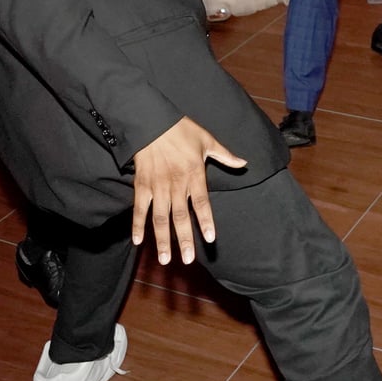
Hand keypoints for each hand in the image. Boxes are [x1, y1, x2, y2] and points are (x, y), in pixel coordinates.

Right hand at [130, 115, 248, 263]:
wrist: (151, 120)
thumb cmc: (181, 129)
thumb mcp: (207, 139)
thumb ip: (225, 155)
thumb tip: (244, 162)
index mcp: (194, 174)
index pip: (202, 203)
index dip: (206, 221)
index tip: (210, 239)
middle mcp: (176, 184)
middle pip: (181, 217)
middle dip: (184, 239)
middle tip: (187, 260)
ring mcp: (157, 186)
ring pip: (160, 218)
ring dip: (162, 240)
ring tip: (165, 259)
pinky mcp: (141, 185)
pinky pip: (139, 209)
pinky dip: (137, 225)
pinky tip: (138, 242)